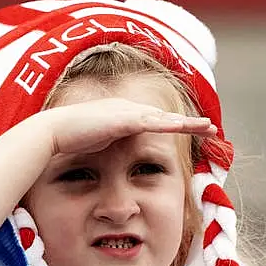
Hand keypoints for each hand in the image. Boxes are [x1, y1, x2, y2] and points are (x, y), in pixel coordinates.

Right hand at [44, 98, 216, 154]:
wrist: (53, 132)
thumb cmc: (68, 141)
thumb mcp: (95, 143)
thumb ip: (107, 145)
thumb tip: (110, 156)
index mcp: (123, 115)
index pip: (155, 120)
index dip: (175, 126)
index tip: (192, 132)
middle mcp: (127, 109)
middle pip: (165, 116)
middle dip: (190, 122)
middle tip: (211, 129)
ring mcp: (125, 112)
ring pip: (164, 117)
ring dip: (188, 123)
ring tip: (209, 128)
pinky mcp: (122, 120)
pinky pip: (152, 122)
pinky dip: (170, 124)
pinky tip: (186, 126)